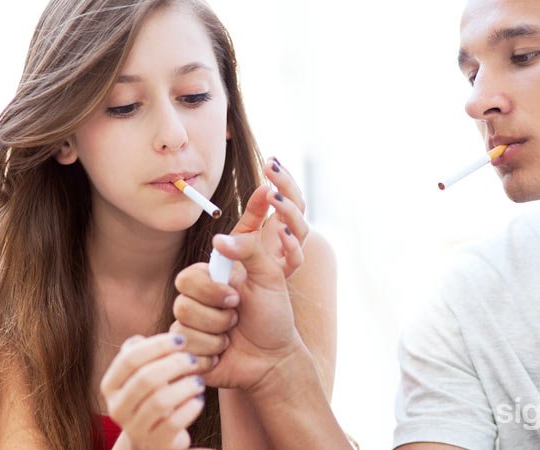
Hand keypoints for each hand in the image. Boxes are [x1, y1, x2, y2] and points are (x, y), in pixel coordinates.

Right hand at [100, 333, 206, 449]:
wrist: (153, 439)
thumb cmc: (151, 395)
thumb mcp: (141, 373)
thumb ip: (139, 354)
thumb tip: (138, 339)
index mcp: (110, 386)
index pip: (129, 359)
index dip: (158, 345)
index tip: (181, 339)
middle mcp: (117, 408)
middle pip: (145, 379)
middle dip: (174, 364)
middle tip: (193, 359)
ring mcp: (134, 429)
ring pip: (160, 402)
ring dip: (185, 386)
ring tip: (199, 381)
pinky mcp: (155, 444)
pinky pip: (174, 423)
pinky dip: (190, 407)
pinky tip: (198, 399)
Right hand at [173, 230, 303, 392]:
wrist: (275, 358)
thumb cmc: (273, 316)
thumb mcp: (269, 277)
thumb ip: (250, 249)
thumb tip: (218, 238)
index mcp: (209, 281)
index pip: (187, 278)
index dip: (211, 290)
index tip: (236, 298)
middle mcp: (195, 303)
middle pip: (182, 305)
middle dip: (217, 316)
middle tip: (237, 317)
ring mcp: (189, 329)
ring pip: (183, 330)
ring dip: (216, 336)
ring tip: (231, 337)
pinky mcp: (188, 354)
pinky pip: (186, 353)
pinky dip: (211, 355)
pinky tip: (223, 354)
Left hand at [230, 157, 308, 276]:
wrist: (243, 313)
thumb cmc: (239, 271)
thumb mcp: (242, 238)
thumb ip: (251, 216)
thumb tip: (261, 189)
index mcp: (277, 225)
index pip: (285, 196)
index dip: (282, 178)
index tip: (271, 160)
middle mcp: (286, 238)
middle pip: (297, 206)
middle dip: (286, 185)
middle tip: (270, 167)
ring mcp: (288, 255)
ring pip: (300, 229)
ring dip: (288, 210)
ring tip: (272, 196)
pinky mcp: (284, 275)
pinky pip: (294, 259)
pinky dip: (290, 245)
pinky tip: (281, 232)